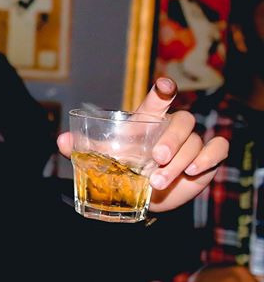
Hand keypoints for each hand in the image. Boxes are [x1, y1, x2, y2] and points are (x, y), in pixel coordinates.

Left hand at [57, 77, 228, 212]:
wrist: (141, 195)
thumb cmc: (123, 168)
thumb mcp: (102, 158)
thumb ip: (82, 148)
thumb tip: (62, 140)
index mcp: (149, 121)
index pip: (159, 99)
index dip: (163, 90)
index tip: (164, 86)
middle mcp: (172, 128)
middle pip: (182, 121)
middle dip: (171, 140)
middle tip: (155, 160)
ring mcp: (192, 142)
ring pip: (196, 141)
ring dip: (180, 161)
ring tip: (158, 181)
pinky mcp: (208, 158)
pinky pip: (218, 148)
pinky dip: (210, 157)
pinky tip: (195, 171)